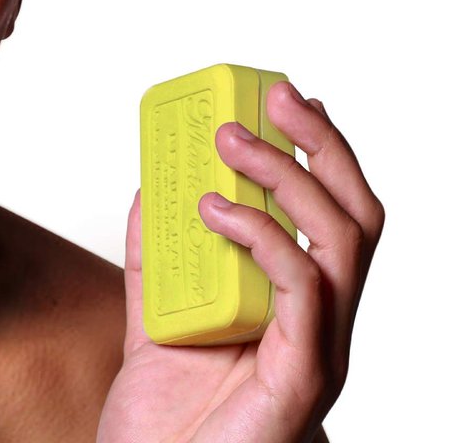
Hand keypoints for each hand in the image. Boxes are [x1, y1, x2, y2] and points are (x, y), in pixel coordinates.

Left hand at [97, 81, 384, 442]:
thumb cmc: (164, 416)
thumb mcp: (153, 313)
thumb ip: (155, 254)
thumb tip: (151, 188)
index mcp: (296, 303)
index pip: (331, 214)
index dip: (320, 153)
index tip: (284, 101)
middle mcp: (321, 319)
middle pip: (355, 214)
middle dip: (322, 144)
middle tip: (276, 96)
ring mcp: (319, 346)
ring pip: (341, 239)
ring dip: (287, 175)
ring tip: (231, 141)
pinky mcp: (304, 374)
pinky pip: (304, 286)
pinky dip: (263, 235)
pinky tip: (212, 211)